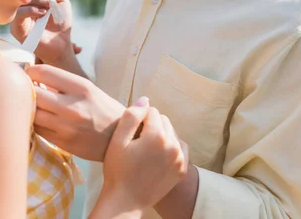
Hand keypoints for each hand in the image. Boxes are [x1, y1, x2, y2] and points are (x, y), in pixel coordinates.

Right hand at [11, 0, 77, 65]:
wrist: (62, 44)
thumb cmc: (61, 23)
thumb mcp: (61, 1)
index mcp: (29, 0)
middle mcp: (20, 7)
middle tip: (50, 0)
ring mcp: (17, 18)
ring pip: (19, 1)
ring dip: (36, 1)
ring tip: (48, 7)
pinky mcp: (16, 29)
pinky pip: (18, 14)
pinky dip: (31, 10)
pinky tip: (42, 13)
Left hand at [25, 64, 124, 160]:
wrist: (122, 138)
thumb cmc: (103, 110)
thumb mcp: (89, 90)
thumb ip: (63, 83)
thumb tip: (33, 76)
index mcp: (81, 87)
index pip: (43, 72)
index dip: (30, 71)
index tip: (28, 74)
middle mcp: (73, 106)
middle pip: (33, 93)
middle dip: (25, 89)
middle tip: (24, 89)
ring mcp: (66, 126)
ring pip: (32, 113)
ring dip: (27, 107)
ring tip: (29, 104)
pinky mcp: (62, 142)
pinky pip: (37, 129)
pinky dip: (33, 122)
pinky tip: (37, 119)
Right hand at [97, 98, 188, 214]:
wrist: (126, 200)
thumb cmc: (118, 169)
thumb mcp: (118, 140)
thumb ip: (131, 116)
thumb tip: (145, 100)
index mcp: (157, 136)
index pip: (151, 111)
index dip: (139, 119)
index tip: (131, 133)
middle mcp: (173, 145)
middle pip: (164, 120)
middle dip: (152, 125)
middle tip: (137, 141)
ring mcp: (180, 158)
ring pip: (172, 133)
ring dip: (162, 135)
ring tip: (147, 149)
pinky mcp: (182, 169)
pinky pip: (180, 147)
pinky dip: (172, 146)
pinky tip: (158, 155)